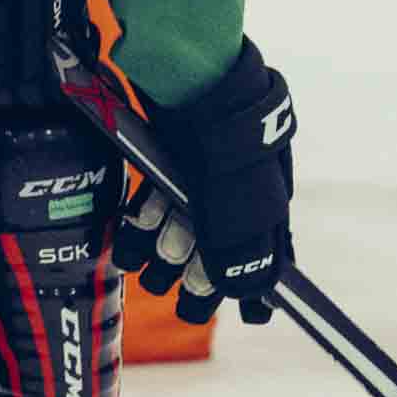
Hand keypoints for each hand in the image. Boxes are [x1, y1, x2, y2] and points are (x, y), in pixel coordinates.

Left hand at [123, 43, 293, 323]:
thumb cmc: (229, 150)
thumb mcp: (245, 212)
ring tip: (146, 256)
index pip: (260, 260)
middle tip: (175, 281)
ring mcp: (200, 177)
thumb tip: (254, 295)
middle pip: (211, 249)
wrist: (193, 83)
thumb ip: (247, 256)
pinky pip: (154, 200)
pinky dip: (142, 218)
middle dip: (191, 269)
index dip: (244, 288)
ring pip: (178, 228)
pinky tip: (131, 229)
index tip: (239, 313)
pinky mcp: (167, 159)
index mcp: (266, 208)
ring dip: (161, 247)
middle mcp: (235, 195)